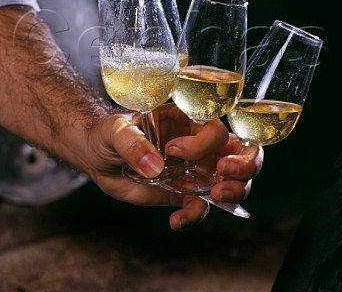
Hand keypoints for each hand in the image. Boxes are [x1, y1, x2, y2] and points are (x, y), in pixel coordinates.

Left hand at [82, 102, 262, 230]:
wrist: (98, 156)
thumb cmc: (109, 132)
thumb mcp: (116, 131)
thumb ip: (133, 143)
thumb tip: (154, 166)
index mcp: (186, 119)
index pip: (213, 128)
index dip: (203, 142)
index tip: (173, 150)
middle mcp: (198, 143)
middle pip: (240, 151)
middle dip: (244, 165)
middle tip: (225, 177)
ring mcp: (194, 169)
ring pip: (232, 181)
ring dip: (234, 191)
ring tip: (216, 198)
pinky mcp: (183, 192)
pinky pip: (201, 206)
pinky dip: (195, 215)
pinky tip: (176, 220)